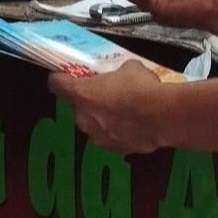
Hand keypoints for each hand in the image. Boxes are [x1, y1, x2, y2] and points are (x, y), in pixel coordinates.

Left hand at [48, 62, 167, 153]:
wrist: (161, 116)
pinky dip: (118, 131)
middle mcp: (83, 118)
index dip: (60, 77)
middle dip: (90, 100)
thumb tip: (121, 74)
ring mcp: (98, 136)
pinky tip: (135, 124)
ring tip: (125, 110)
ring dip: (103, 117)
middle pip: (79, 106)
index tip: (65, 74)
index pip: (57, 84)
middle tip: (108, 92)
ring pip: (94, 123)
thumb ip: (117, 72)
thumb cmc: (141, 87)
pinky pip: (111, 136)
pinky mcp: (114, 149)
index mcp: (81, 94)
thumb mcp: (129, 68)